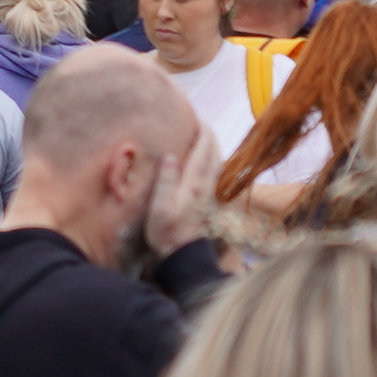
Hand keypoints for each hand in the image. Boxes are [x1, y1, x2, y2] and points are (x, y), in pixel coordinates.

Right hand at [140, 122, 217, 262]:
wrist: (184, 258)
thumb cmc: (167, 233)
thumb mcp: (160, 207)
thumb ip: (165, 180)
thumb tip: (170, 156)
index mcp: (193, 183)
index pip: (203, 151)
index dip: (203, 133)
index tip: (198, 118)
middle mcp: (205, 186)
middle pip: (214, 155)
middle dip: (210, 137)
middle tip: (202, 124)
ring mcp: (208, 195)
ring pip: (217, 164)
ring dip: (213, 149)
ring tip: (205, 139)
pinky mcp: (208, 204)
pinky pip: (214, 175)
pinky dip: (212, 162)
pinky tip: (206, 165)